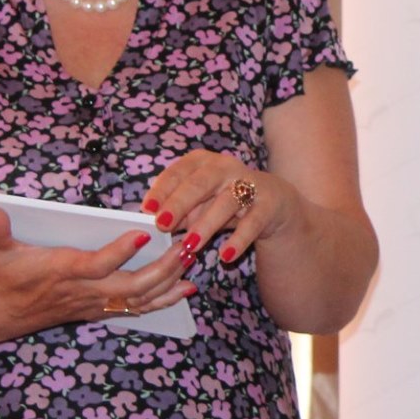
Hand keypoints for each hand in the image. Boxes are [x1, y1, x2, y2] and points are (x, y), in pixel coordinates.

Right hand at [0, 205, 194, 330]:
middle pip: (131, 286)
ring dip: (170, 282)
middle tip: (187, 246)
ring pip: (140, 299)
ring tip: (194, 259)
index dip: (120, 252)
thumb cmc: (0, 277)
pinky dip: (164, 299)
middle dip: (163, 268)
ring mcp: (94, 304)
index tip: (144, 234)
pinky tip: (187, 287)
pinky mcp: (99, 310)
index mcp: (63, 272)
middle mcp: (84, 291)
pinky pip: (138, 308)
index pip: (97, 264)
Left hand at [141, 151, 288, 270]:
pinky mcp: (268, 205)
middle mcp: (225, 168)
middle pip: (200, 183)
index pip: (178, 172)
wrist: (272, 202)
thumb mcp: (198, 201)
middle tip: (163, 224)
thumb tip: (151, 223)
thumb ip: (177, 210)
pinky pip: (252, 223)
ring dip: (206, 224)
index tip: (148, 210)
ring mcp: (250, 185)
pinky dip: (238, 240)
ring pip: (226, 203)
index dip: (162, 190)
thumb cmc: (222, 200)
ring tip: (190, 245)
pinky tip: (225, 256)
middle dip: (179, 203)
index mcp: (202, 162)